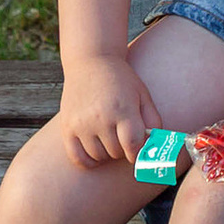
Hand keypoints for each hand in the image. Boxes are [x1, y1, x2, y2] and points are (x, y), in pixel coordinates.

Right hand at [60, 52, 151, 170]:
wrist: (90, 62)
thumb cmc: (121, 80)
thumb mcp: (142, 94)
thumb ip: (153, 120)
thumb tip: (155, 146)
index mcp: (123, 108)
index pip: (133, 145)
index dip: (138, 152)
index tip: (138, 150)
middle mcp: (101, 117)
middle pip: (116, 151)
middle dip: (124, 149)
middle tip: (124, 139)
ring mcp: (81, 124)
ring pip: (99, 156)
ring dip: (107, 154)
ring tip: (111, 140)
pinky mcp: (67, 127)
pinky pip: (78, 158)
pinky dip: (88, 161)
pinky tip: (96, 151)